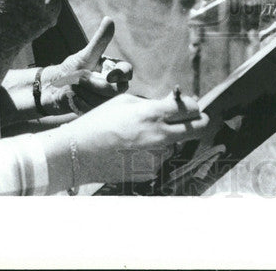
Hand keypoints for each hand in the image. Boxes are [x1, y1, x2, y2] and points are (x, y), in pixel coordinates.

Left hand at [41, 17, 133, 114]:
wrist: (52, 89)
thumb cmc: (70, 69)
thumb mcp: (85, 55)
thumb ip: (100, 40)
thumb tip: (109, 19)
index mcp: (113, 69)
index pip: (127, 72)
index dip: (121, 75)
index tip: (108, 76)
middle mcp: (113, 84)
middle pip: (115, 90)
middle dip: (95, 85)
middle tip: (80, 79)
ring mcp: (105, 99)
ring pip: (102, 101)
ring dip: (85, 94)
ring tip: (75, 88)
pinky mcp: (96, 110)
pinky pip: (93, 109)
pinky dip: (81, 103)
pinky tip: (74, 98)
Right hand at [53, 90, 212, 185]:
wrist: (76, 154)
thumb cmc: (98, 123)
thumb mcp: (125, 102)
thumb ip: (152, 103)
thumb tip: (172, 104)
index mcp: (153, 114)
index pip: (192, 108)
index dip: (193, 106)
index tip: (190, 106)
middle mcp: (159, 136)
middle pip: (198, 128)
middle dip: (199, 122)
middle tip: (192, 120)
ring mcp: (156, 157)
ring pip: (177, 144)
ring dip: (170, 139)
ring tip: (143, 137)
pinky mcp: (150, 172)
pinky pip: (161, 159)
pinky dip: (154, 153)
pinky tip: (133, 150)